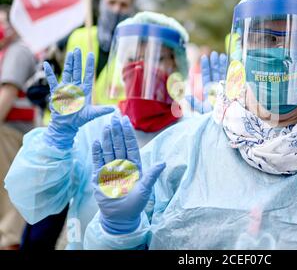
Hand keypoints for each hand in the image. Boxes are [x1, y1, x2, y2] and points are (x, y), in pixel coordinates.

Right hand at [44, 48, 113, 148]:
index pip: (88, 75)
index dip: (89, 65)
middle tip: (79, 49)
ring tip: (70, 52)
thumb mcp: (92, 114)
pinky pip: (52, 80)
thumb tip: (114, 109)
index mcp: (85, 90)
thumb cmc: (79, 120)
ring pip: (67, 72)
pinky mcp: (56, 92)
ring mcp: (66, 88)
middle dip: (78, 60)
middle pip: (77, 71)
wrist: (67, 125)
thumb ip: (102, 110)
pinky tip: (47, 64)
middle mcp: (76, 87)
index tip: (91, 54)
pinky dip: (49, 72)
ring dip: (68, 63)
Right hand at [92, 114, 164, 234]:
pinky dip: (97, 152)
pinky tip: (97, 142)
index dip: (128, 133)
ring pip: (109, 150)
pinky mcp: (100, 176)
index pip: (131, 145)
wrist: (121, 217)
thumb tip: (163, 163)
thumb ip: (152, 175)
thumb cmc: (136, 203)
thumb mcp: (146, 189)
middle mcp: (122, 164)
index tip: (126, 120)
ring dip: (107, 138)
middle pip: (119, 145)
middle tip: (114, 117)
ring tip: (106, 126)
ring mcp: (111, 169)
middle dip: (117, 131)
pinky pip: (98, 161)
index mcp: (134, 165)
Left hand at [186, 51, 226, 113]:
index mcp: (207, 90)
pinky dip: (230, 72)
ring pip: (222, 74)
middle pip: (214, 73)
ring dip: (221, 65)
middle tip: (213, 53)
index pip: (206, 76)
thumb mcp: (201, 110)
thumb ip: (194, 102)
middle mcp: (215, 88)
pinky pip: (230, 79)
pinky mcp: (231, 90)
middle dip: (214, 63)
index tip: (204, 57)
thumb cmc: (211, 118)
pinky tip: (230, 65)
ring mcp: (223, 88)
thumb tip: (186, 95)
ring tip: (220, 55)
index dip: (205, 67)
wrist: (222, 122)